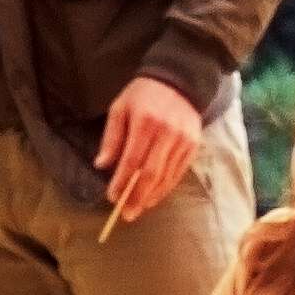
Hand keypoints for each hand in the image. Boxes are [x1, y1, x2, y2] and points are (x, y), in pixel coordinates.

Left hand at [96, 75, 204, 219]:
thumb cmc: (143, 94)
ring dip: (152, 196)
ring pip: (166, 176)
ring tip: (138, 208)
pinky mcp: (193, 146)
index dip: (122, 182)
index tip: (112, 197)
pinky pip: (178, 172)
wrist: (179, 80)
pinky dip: (166, 187)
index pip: (132, 160)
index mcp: (145, 122)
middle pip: (151, 173)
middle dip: (137, 197)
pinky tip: (154, 196)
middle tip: (127, 214)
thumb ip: (111, 138)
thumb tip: (101, 165)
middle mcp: (167, 133)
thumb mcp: (120, 108)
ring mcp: (183, 140)